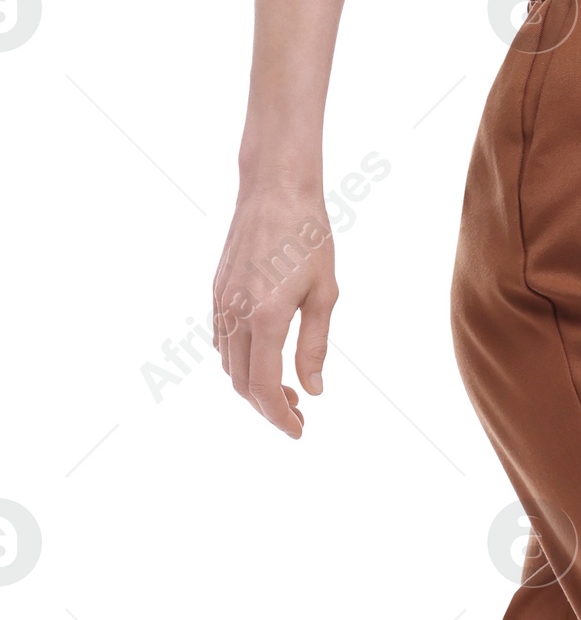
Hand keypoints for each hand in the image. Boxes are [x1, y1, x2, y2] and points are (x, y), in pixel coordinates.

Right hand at [212, 184, 336, 436]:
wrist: (275, 189)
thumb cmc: (309, 237)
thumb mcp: (325, 294)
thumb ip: (315, 346)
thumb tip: (312, 391)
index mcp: (266, 317)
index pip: (262, 386)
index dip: (278, 416)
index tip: (298, 430)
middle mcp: (236, 313)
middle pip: (239, 382)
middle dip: (265, 406)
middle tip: (296, 414)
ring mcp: (221, 302)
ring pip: (226, 364)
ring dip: (250, 386)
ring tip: (284, 390)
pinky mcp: (216, 291)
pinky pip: (221, 339)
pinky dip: (237, 361)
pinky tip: (262, 359)